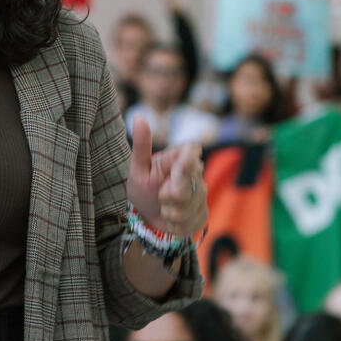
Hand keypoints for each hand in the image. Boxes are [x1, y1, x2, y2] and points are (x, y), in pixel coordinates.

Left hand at [126, 117, 207, 236]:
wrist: (147, 218)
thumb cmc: (142, 189)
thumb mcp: (137, 168)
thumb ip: (142, 145)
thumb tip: (138, 116)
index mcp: (180, 158)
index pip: (192, 152)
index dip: (184, 165)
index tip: (171, 174)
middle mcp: (195, 174)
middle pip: (189, 184)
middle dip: (169, 194)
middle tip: (160, 195)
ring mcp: (201, 194)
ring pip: (189, 205)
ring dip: (170, 211)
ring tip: (163, 207)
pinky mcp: (202, 213)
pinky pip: (191, 221)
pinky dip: (175, 223)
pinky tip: (170, 219)